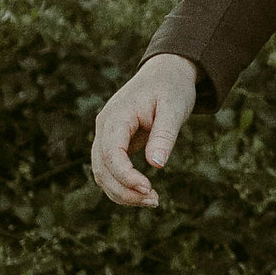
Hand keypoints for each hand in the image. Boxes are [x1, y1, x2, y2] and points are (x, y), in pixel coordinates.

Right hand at [90, 54, 199, 208]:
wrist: (165, 73)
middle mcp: (105, 127)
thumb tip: (156, 165)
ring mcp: (106, 136)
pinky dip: (123, 186)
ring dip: (122, 193)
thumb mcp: (174, 108)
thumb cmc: (171, 88)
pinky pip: (110, 171)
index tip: (149, 189)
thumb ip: (164, 135)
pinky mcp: (113, 144)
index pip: (110, 154)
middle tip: (154, 201)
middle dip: (124, 190)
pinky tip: (144, 194)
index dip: (125, 176)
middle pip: (101, 168)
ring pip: (102, 173)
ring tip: (153, 201)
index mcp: (116, 116)